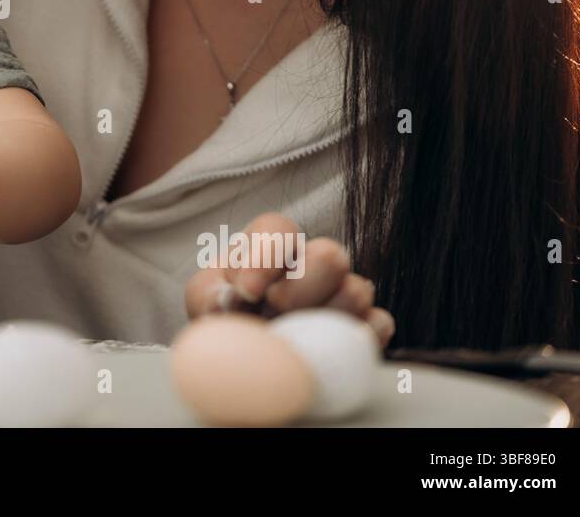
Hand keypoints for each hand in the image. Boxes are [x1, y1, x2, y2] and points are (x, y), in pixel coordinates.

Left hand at [184, 212, 395, 346]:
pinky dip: (359, 337)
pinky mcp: (360, 325)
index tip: (248, 292)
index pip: (278, 228)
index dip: (267, 257)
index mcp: (269, 244)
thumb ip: (208, 296)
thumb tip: (228, 302)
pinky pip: (377, 324)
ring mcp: (341, 292)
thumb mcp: (203, 300)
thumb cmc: (223, 313)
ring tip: (296, 335)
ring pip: (357, 290)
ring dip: (326, 317)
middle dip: (301, 289)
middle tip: (276, 311)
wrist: (242, 352)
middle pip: (330, 255)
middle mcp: (310, 262)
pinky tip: (328, 349)